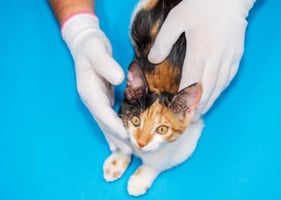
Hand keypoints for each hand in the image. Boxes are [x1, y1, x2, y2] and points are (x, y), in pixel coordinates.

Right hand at [62, 13, 130, 153]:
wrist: (85, 44)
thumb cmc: (91, 47)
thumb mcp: (97, 51)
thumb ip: (106, 64)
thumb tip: (119, 78)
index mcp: (89, 90)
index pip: (102, 112)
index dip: (113, 125)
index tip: (126, 136)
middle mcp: (91, 99)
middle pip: (103, 122)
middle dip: (116, 137)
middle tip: (130, 151)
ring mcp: (95, 100)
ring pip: (105, 123)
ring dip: (115, 137)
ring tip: (127, 151)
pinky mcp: (101, 98)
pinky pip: (107, 117)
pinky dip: (113, 129)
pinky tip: (118, 139)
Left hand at [149, 0, 255, 118]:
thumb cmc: (202, 5)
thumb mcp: (176, 19)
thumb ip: (163, 42)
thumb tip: (153, 60)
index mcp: (199, 53)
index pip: (190, 84)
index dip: (184, 101)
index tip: (178, 112)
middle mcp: (215, 60)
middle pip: (207, 91)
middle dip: (198, 108)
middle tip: (190, 119)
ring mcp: (229, 58)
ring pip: (219, 87)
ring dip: (210, 101)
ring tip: (201, 111)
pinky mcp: (237, 55)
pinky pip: (229, 78)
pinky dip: (221, 89)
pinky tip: (216, 93)